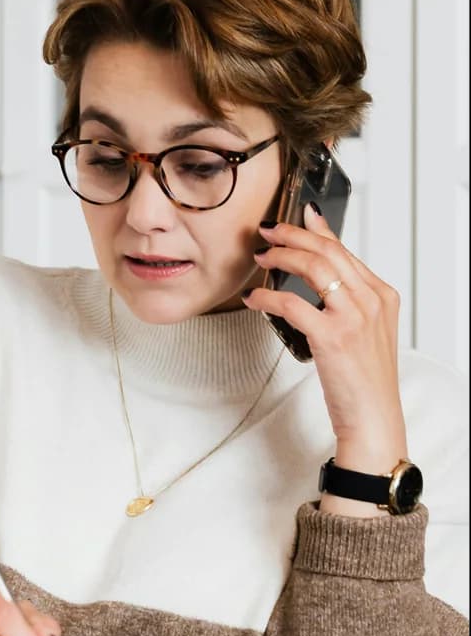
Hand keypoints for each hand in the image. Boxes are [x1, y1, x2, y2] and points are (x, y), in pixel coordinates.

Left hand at [243, 204, 407, 494]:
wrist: (373, 418)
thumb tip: (319, 272)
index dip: (316, 230)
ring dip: (281, 257)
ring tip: (260, 257)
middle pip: (327, 251)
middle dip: (292, 235)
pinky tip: (254, 299)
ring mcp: (354, 317)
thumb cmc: (364, 378)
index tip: (296, 217)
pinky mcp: (333, 337)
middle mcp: (371, 300)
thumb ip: (346, 299)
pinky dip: (268, 297)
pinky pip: (292, 304)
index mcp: (382, 295)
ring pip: (313, 268)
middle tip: (267, 231)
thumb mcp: (364, 331)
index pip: (345, 250)